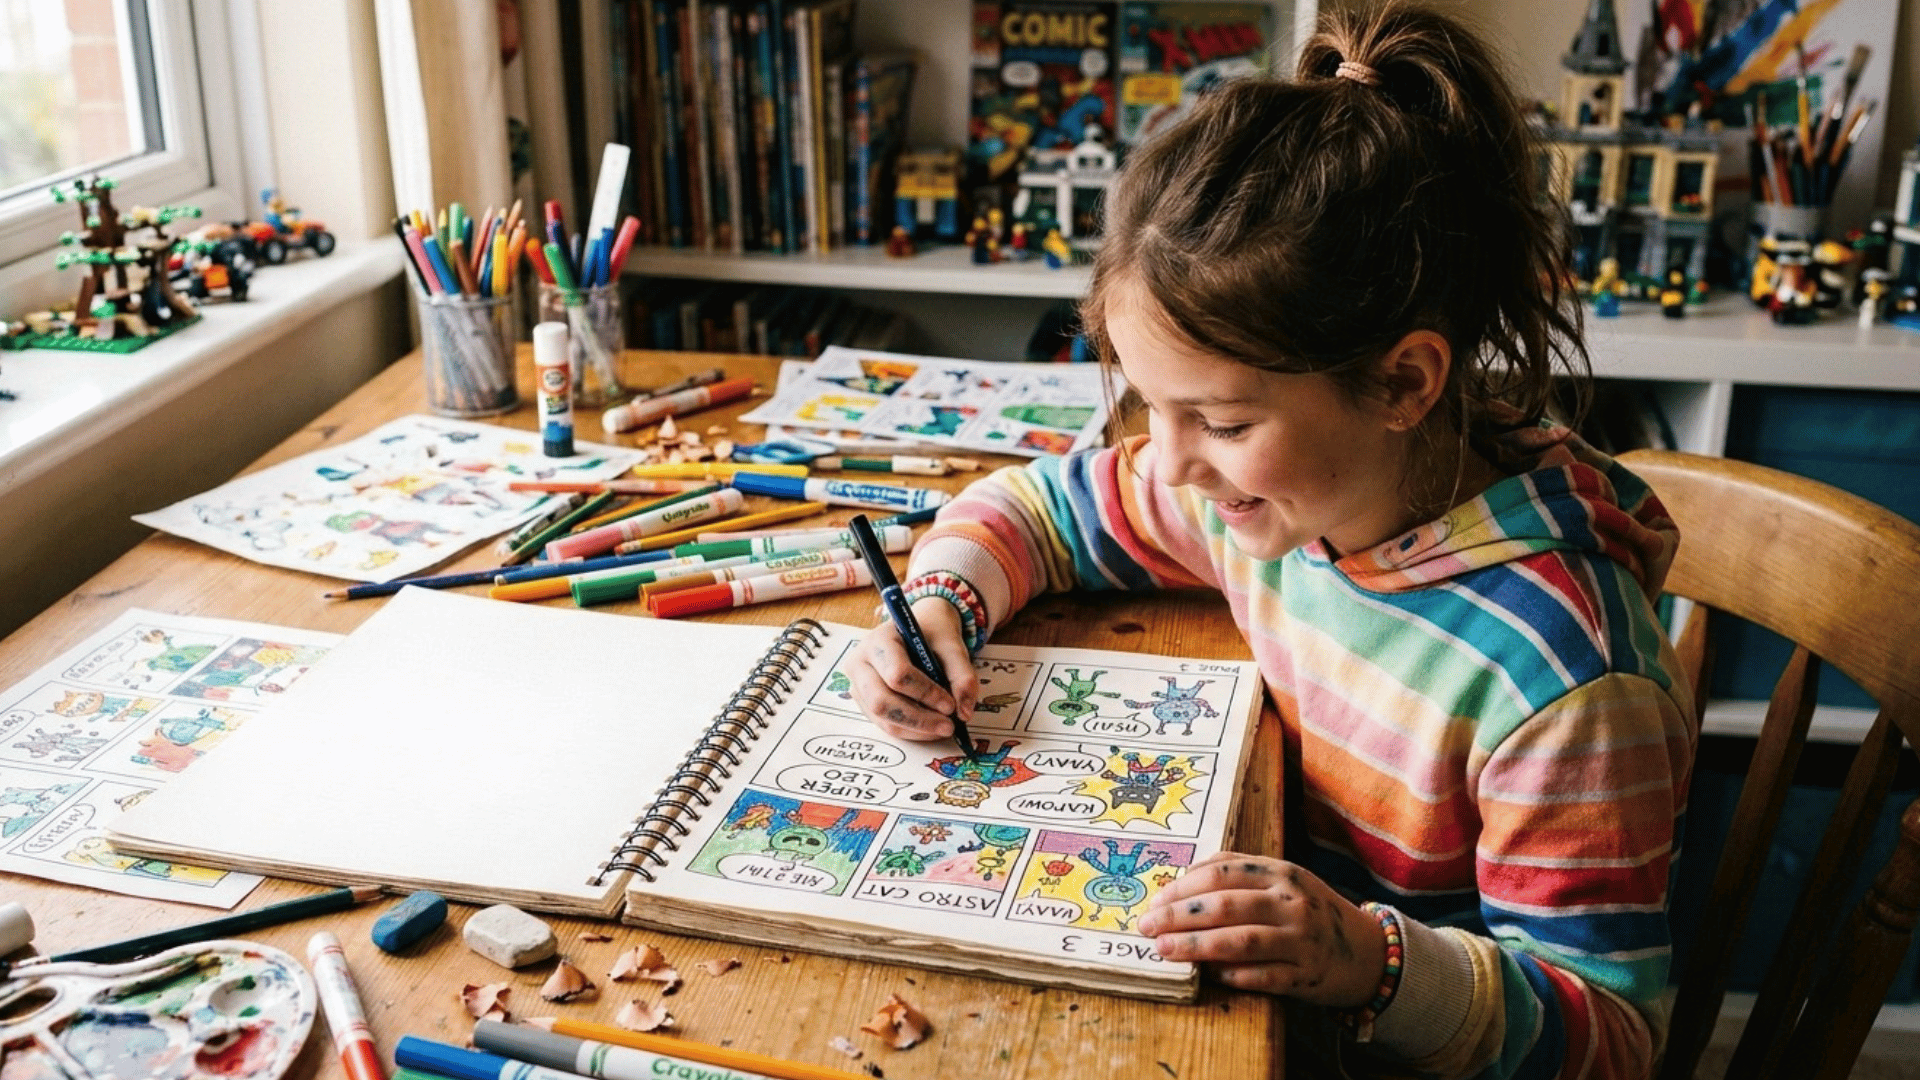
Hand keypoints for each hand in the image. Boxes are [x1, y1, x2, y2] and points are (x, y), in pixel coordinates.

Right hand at [846, 596, 978, 741]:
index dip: (925, 693)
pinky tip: (931, 727)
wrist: (917, 628)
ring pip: (882, 718)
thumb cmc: (932, 633)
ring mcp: (858, 684)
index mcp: (878, 640)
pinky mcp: (864, 702)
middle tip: (948, 726)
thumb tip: (964, 712)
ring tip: (943, 728)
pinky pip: (884, 724)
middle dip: (918, 719)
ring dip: (915, 730)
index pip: (897, 674)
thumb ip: (962, 676)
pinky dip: (910, 731)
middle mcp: (860, 663)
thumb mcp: (952, 645)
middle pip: (881, 702)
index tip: (950, 705)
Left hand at [1137, 854, 1385, 1005]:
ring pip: (1240, 941)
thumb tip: (1182, 878)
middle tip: (1148, 926)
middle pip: (1225, 905)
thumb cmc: (1310, 911)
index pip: (1222, 872)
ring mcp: (1302, 940)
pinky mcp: (1306, 975)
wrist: (1367, 951)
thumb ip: (1238, 870)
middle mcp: (1292, 902)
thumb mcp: (1282, 880)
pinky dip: (1231, 975)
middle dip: (1179, 916)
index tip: (1155, 900)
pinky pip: (1262, 976)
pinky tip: (1208, 974)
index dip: (1182, 886)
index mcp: (1281, 872)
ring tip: (1165, 950)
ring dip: (1196, 946)